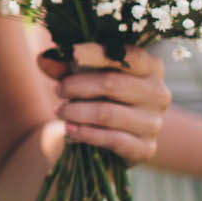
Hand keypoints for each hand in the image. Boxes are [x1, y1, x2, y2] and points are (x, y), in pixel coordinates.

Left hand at [36, 43, 171, 164]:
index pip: (127, 55)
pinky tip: (69, 130)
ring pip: (108, 113)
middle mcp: (158, 93)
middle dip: (78, 86)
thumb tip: (43, 59)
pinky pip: (112, 139)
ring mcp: (154, 122)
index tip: (72, 52)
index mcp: (150, 67)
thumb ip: (64, 67)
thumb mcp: (84, 77)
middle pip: (112, 83)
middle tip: (57, 90)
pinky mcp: (145, 148)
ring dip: (76, 111)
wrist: (114, 137)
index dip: (98, 53)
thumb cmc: (99, 96)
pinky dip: (86, 133)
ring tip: (59, 111)